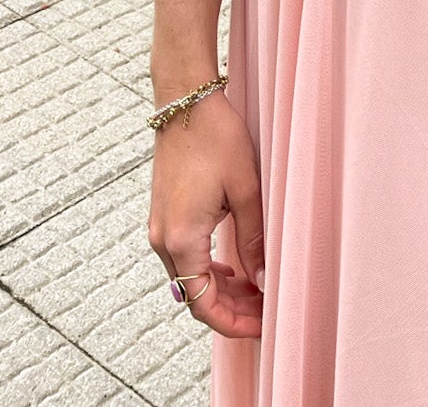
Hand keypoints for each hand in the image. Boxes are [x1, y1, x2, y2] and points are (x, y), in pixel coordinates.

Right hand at [148, 89, 266, 338]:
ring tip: (257, 288)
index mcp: (182, 239)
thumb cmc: (216, 138)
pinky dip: (208, 269)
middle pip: (195, 296)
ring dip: (221, 290)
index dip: (233, 323)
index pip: (203, 304)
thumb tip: (265, 280)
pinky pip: (185, 257)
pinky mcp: (164, 215)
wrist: (185, 101)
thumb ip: (254, 240)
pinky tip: (234, 267)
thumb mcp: (245, 190)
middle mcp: (164, 239)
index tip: (262, 326)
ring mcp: (160, 227)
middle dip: (231, 309)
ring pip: (190, 278)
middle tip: (267, 310)